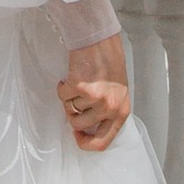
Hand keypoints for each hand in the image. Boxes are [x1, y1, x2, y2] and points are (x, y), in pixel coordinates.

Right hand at [59, 37, 130, 153]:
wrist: (101, 40)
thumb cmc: (109, 63)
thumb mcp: (117, 93)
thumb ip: (106, 112)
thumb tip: (87, 128)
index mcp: (121, 112)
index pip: (103, 142)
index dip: (86, 142)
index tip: (78, 135)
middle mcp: (110, 108)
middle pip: (79, 126)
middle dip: (73, 113)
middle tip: (77, 98)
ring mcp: (95, 98)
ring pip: (69, 110)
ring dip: (70, 97)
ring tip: (79, 82)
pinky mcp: (79, 87)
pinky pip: (62, 95)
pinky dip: (63, 86)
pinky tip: (72, 75)